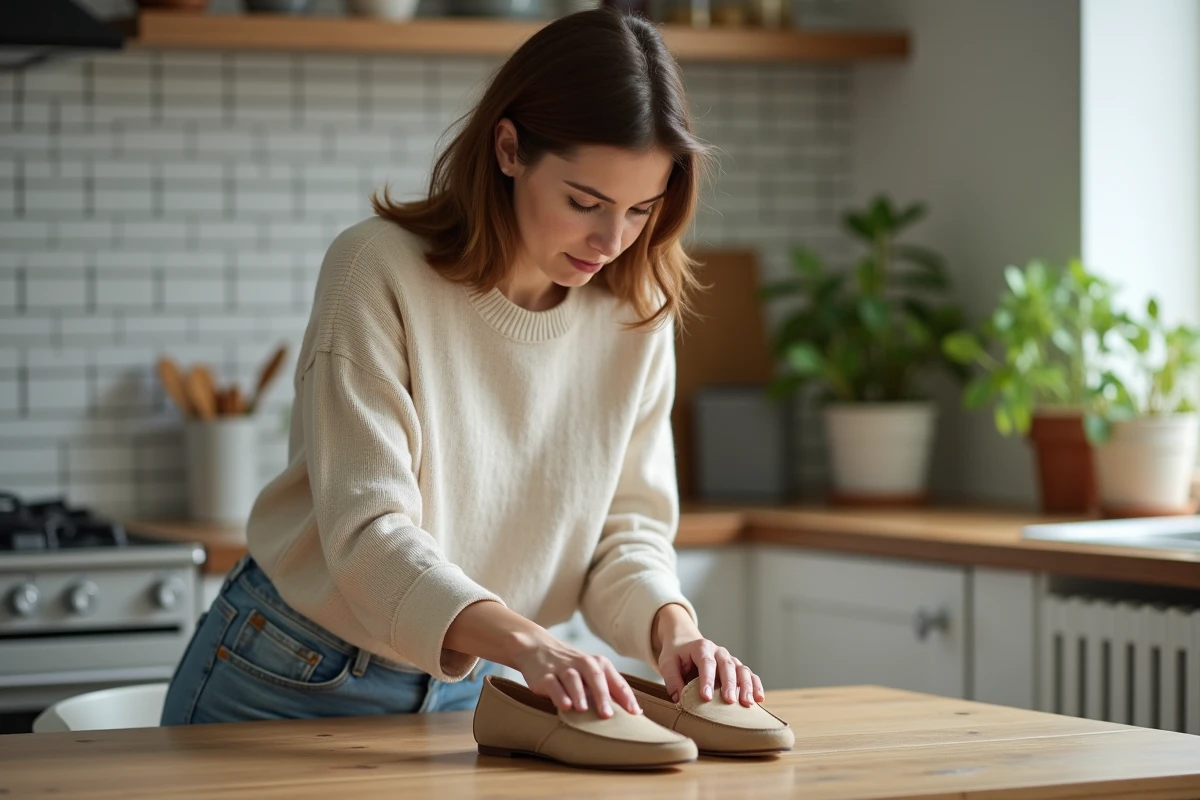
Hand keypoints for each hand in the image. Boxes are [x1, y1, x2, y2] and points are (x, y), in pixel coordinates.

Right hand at [509, 628, 641, 718]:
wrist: (537, 648)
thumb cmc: (571, 667)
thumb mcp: (591, 673)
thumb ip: (609, 689)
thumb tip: (634, 712)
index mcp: (598, 664)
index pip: (615, 681)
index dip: (626, 697)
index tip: (635, 713)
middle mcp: (582, 664)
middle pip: (595, 677)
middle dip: (602, 696)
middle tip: (607, 715)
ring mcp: (562, 669)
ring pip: (573, 679)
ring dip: (579, 694)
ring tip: (583, 710)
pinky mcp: (545, 676)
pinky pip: (553, 684)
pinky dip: (559, 694)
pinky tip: (564, 705)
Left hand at [653, 603, 764, 706]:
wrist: (684, 643)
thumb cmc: (676, 655)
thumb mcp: (667, 663)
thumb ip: (672, 680)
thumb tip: (679, 701)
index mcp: (701, 647)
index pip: (706, 663)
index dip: (707, 680)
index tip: (706, 697)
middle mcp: (718, 651)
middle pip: (727, 666)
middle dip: (729, 684)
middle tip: (729, 701)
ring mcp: (729, 659)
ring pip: (742, 670)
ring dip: (746, 686)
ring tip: (747, 703)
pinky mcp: (736, 668)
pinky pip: (749, 675)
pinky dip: (755, 685)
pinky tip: (759, 699)